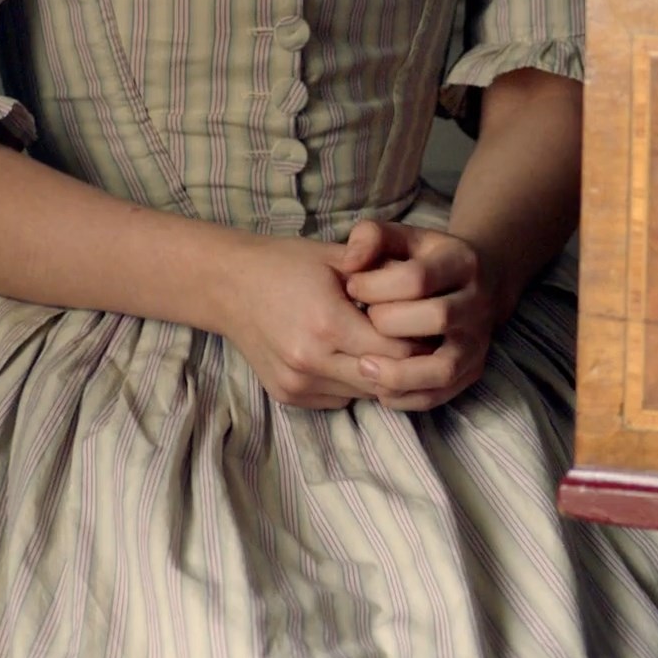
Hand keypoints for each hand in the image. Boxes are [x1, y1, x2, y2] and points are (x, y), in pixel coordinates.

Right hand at [213, 235, 418, 408]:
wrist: (228, 286)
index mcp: (328, 324)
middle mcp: (311, 361)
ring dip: (380, 375)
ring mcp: (297, 383)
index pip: (398, 351)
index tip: (427, 326)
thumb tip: (429, 295)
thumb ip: (384, 275)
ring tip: (381, 346)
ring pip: (364, 394)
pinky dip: (353, 382)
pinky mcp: (288, 396)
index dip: (419, 340)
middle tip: (416, 342)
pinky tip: (349, 356)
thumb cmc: (287, 264)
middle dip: (405, 364)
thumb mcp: (338, 258)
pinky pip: (339, 399)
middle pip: (384, 379)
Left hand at [339, 220, 499, 411]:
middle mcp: (477, 304)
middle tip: (363, 320)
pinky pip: (441, 394)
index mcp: (462, 263)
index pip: (419, 278)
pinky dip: (407, 397)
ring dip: (400, 373)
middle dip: (389, 323)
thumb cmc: (427, 259)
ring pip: (444, 368)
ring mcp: (478, 342)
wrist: (480, 282)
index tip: (352, 286)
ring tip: (363, 367)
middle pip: (438, 318)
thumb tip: (350, 262)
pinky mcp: (472, 370)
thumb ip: (372, 236)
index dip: (377, 285)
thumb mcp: (404, 237)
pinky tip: (378, 387)